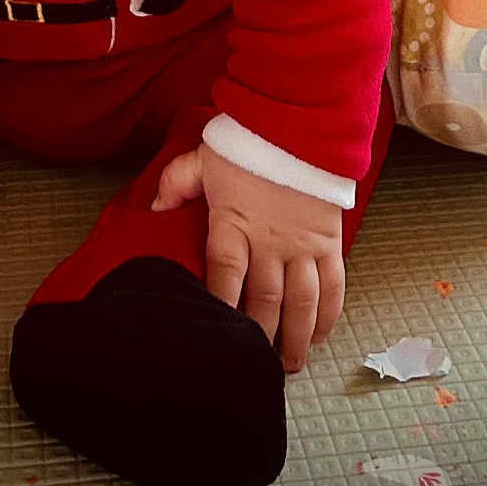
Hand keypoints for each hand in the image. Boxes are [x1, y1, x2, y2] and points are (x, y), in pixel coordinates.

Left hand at [152, 145, 343, 372]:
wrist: (301, 120)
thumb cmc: (249, 141)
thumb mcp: (204, 157)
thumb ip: (177, 183)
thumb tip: (154, 209)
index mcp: (233, 223)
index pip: (224, 277)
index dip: (219, 309)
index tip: (214, 336)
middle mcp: (269, 240)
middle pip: (263, 301)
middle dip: (258, 338)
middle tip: (252, 364)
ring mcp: (302, 243)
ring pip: (300, 303)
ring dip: (294, 338)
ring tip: (286, 365)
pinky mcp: (329, 240)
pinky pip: (333, 284)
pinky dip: (328, 314)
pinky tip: (319, 334)